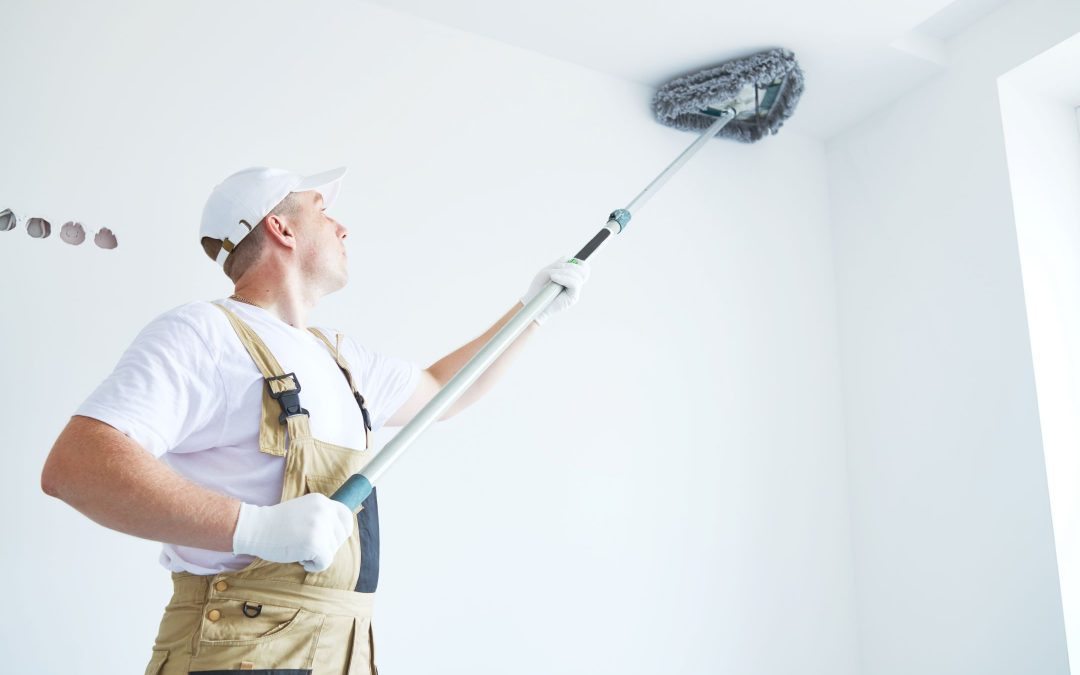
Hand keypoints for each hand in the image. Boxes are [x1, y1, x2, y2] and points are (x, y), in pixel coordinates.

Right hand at [232, 493, 354, 571]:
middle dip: (327, 545)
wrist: (255, 528)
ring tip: (299, 549)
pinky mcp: (315, 543)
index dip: (340, 532)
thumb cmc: (276, 524)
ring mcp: (321, 526)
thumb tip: (339, 535)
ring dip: (318, 555)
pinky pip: (325, 562)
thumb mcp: (304, 511)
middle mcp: (325, 511)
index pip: (347, 517)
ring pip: (332, 551)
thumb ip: (321, 517)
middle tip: (307, 546)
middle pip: (341, 536)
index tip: (329, 540)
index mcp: (322, 501)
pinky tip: (301, 560)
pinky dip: (314, 566)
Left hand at [520, 257, 590, 324]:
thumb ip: (557, 265)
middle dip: (570, 266)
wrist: (534, 303)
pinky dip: (564, 278)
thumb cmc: (538, 289)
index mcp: (570, 278)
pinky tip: (554, 278)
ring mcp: (575, 292)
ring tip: (551, 276)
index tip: (567, 261)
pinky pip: (574, 284)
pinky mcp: (573, 298)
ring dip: (563, 272)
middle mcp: (575, 285)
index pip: (583, 268)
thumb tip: (566, 257)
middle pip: (583, 270)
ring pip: (577, 276)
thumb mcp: (546, 272)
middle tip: (555, 270)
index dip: (578, 262)